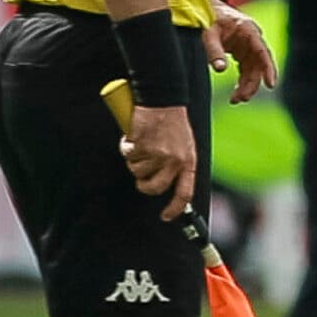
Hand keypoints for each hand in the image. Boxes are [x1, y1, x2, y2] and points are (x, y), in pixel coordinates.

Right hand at [122, 103, 196, 221]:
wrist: (163, 99)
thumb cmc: (173, 122)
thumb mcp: (184, 144)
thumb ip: (178, 164)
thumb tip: (169, 184)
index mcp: (188, 161)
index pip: (185, 193)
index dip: (175, 209)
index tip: (166, 216)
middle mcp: (174, 160)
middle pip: (154, 188)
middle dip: (143, 185)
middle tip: (141, 177)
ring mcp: (158, 154)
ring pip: (137, 171)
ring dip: (135, 160)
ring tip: (143, 143)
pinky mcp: (142, 146)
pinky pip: (128, 156)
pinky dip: (127, 147)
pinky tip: (135, 135)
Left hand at [205, 2, 278, 104]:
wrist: (206, 9)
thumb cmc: (208, 18)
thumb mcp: (208, 33)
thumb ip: (214, 51)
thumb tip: (220, 69)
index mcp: (248, 31)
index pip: (263, 52)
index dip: (268, 69)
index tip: (271, 85)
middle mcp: (252, 39)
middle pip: (259, 66)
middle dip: (251, 84)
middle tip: (240, 99)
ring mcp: (248, 46)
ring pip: (253, 70)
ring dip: (247, 86)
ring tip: (235, 100)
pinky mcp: (242, 52)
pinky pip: (247, 70)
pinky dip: (242, 81)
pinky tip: (236, 93)